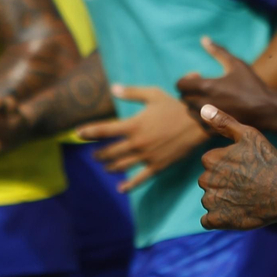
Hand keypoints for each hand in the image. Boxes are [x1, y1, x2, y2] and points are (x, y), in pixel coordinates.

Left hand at [78, 86, 207, 191]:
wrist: (199, 123)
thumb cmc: (176, 106)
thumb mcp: (153, 94)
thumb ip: (131, 93)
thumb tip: (113, 88)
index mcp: (134, 124)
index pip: (103, 130)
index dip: (88, 132)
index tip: (78, 133)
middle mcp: (137, 142)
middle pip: (109, 152)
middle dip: (98, 154)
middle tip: (94, 155)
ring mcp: (146, 156)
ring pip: (121, 166)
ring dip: (109, 167)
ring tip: (105, 166)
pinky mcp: (157, 166)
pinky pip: (140, 179)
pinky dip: (128, 185)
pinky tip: (120, 188)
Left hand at [177, 37, 276, 128]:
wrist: (266, 109)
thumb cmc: (252, 85)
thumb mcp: (237, 64)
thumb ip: (218, 51)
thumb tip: (203, 39)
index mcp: (206, 87)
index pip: (180, 85)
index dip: (186, 79)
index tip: (198, 76)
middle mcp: (203, 104)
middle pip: (184, 98)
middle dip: (191, 90)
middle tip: (206, 85)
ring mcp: (208, 119)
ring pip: (190, 111)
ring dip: (195, 103)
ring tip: (211, 97)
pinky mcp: (214, 129)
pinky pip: (199, 122)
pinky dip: (203, 116)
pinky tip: (216, 110)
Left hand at [197, 104, 276, 229]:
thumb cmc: (268, 161)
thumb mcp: (248, 134)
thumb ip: (223, 121)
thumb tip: (203, 108)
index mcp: (211, 159)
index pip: (210, 163)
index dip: (227, 166)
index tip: (244, 168)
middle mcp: (206, 180)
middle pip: (209, 182)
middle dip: (223, 183)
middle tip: (246, 183)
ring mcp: (212, 201)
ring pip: (210, 200)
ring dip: (222, 200)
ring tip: (245, 198)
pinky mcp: (218, 220)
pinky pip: (209, 220)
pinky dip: (220, 218)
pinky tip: (237, 211)